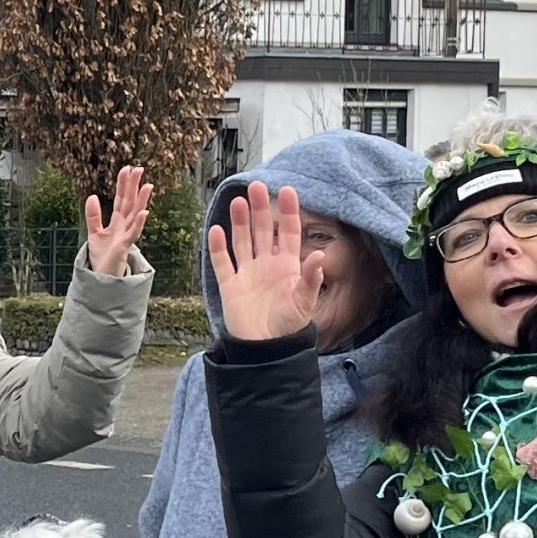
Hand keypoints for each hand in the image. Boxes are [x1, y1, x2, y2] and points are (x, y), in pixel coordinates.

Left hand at [85, 166, 153, 277]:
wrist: (102, 276)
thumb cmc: (102, 256)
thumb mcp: (94, 232)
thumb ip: (94, 215)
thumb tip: (92, 196)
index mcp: (117, 221)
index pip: (120, 199)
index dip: (123, 184)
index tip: (127, 168)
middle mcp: (124, 226)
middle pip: (129, 202)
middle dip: (133, 187)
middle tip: (139, 168)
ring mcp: (126, 235)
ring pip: (135, 215)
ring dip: (141, 201)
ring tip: (147, 185)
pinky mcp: (125, 246)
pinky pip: (133, 233)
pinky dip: (139, 222)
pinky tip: (143, 212)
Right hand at [206, 181, 323, 342]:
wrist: (265, 350)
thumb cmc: (288, 327)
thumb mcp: (304, 303)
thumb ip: (310, 279)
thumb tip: (320, 256)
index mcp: (288, 266)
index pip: (289, 233)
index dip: (288, 212)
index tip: (287, 190)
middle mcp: (267, 265)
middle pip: (263, 231)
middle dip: (261, 209)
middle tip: (256, 186)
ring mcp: (248, 274)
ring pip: (243, 241)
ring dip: (241, 222)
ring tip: (238, 202)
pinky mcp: (231, 286)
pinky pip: (223, 263)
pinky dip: (218, 247)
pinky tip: (216, 230)